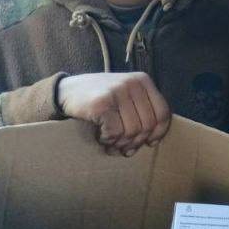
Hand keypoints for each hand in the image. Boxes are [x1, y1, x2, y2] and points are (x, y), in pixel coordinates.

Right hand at [57, 72, 171, 155]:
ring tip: (111, 143)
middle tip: (123, 148)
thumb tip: (153, 141)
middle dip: (136, 142)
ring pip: (132, 131)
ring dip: (121, 143)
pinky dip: (108, 140)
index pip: (163, 112)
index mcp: (143, 81)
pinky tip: (100, 136)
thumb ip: (142, 111)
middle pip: (147, 125)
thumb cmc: (101, 99)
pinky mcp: (101, 104)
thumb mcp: (126, 96)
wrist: (66, 90)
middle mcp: (132, 83)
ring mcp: (116, 92)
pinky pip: (115, 132)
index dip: (158, 132)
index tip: (149, 143)